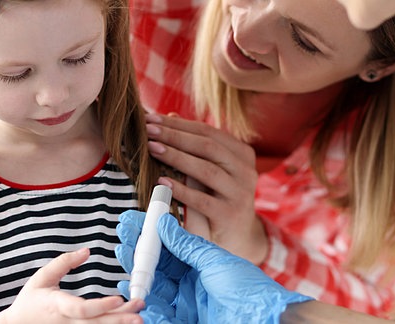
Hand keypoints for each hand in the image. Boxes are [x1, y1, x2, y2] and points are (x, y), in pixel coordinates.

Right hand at [0, 248, 143, 323]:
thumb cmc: (31, 301)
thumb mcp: (42, 277)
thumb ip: (64, 262)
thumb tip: (86, 251)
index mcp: (58, 305)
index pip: (82, 308)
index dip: (101, 306)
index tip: (118, 299)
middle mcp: (68, 322)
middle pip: (97, 322)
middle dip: (120, 318)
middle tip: (139, 312)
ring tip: (138, 317)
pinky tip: (125, 323)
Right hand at [116, 210, 312, 323]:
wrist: (266, 319)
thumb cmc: (247, 289)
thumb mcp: (214, 261)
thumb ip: (186, 245)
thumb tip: (163, 223)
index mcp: (200, 268)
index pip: (168, 250)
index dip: (150, 236)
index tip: (134, 221)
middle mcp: (190, 286)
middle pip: (157, 269)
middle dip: (138, 252)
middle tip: (122, 234)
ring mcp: (186, 307)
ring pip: (154, 290)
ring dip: (136, 274)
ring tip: (122, 253)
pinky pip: (159, 315)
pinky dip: (144, 305)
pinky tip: (131, 290)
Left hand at [145, 113, 266, 263]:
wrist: (238, 237)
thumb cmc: (219, 198)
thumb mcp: (212, 170)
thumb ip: (196, 146)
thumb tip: (169, 115)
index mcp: (242, 154)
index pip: (207, 132)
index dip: (179, 124)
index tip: (151, 118)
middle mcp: (246, 171)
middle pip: (207, 146)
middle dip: (175, 136)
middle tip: (148, 129)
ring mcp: (240, 193)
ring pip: (207, 170)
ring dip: (176, 157)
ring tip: (152, 148)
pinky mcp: (230, 215)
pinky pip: (202, 200)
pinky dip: (181, 190)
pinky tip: (161, 182)